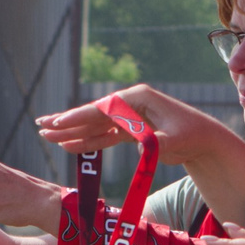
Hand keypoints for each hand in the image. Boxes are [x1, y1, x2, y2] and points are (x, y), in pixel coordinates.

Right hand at [35, 85, 226, 159]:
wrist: (204, 141)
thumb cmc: (190, 137)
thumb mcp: (171, 140)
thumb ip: (150, 141)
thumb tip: (135, 143)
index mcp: (137, 98)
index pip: (102, 109)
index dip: (78, 118)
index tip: (58, 124)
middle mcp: (129, 104)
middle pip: (92, 114)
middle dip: (66, 122)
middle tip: (41, 126)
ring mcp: (127, 117)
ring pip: (95, 126)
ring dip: (71, 132)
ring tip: (46, 135)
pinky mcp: (129, 130)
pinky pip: (104, 136)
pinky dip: (87, 142)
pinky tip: (69, 146)